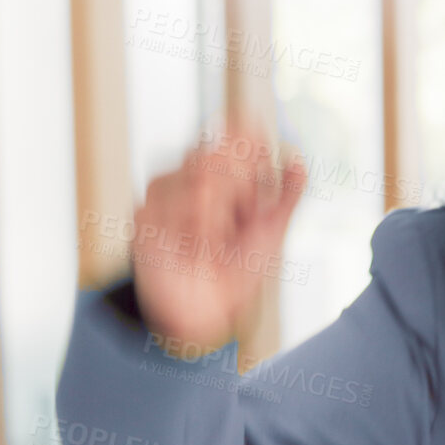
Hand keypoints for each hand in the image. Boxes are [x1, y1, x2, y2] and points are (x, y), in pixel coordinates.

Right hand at [129, 115, 305, 351]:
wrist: (205, 311)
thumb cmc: (238, 271)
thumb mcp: (271, 231)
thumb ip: (286, 195)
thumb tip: (298, 159)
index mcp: (224, 177)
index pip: (231, 139)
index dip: (244, 133)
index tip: (257, 133)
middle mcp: (193, 178)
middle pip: (214, 153)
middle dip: (237, 183)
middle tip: (244, 213)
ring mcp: (166, 194)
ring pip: (197, 179)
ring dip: (217, 214)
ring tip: (217, 241)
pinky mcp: (145, 214)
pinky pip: (173, 206)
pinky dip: (194, 230)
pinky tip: (197, 248)